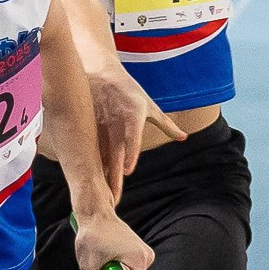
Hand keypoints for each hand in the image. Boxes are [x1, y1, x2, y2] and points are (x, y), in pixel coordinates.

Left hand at [71, 209, 153, 269]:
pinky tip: (109, 257)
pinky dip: (121, 266)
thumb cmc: (90, 238)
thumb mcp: (89, 267)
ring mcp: (145, 251)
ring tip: (103, 261)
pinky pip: (133, 266)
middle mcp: (147, 255)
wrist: (94, 215)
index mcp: (139, 260)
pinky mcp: (140, 248)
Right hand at [85, 62, 184, 198]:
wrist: (98, 71)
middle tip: (113, 199)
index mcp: (132, 115)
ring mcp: (98, 125)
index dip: (130, 154)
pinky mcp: (85, 127)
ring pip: (98, 154)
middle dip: (113, 177)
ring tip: (101, 195)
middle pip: (114, 154)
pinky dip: (87, 163)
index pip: (131, 138)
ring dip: (99, 175)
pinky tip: (86, 179)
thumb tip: (183, 138)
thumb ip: (165, 124)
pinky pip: (87, 148)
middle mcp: (114, 123)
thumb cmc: (127, 90)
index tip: (128, 171)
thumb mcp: (149, 105)